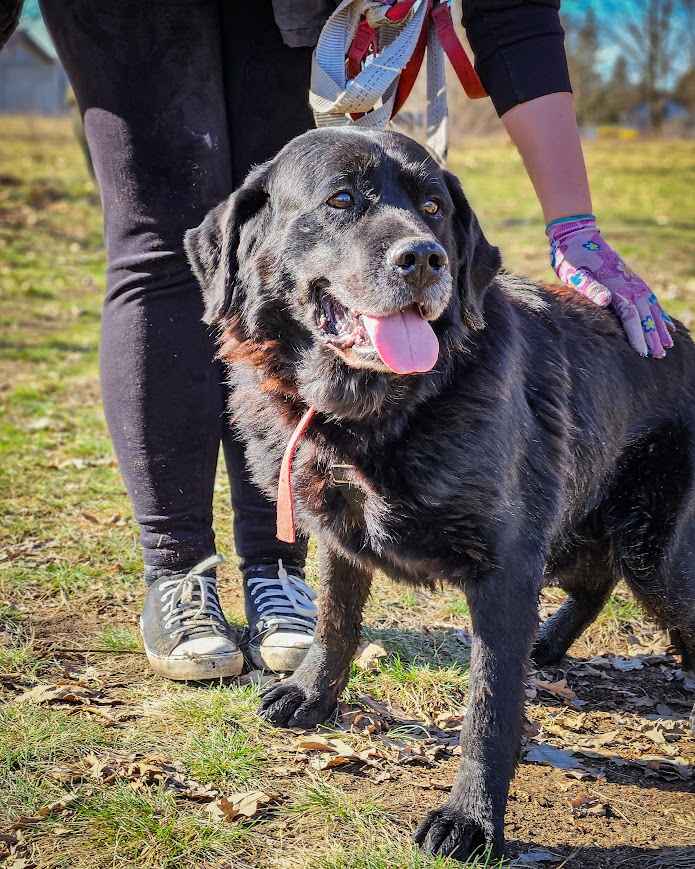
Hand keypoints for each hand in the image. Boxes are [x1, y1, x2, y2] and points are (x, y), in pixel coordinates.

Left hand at [548, 216, 673, 357]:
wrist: (578, 236)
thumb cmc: (572, 258)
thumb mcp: (574, 273)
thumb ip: (590, 286)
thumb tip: (606, 300)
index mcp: (616, 286)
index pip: (631, 315)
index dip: (637, 334)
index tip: (642, 353)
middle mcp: (629, 284)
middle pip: (645, 315)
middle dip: (652, 336)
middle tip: (659, 356)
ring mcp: (632, 281)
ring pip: (651, 309)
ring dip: (660, 327)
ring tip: (667, 346)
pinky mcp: (631, 280)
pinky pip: (650, 300)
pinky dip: (660, 314)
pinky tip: (666, 325)